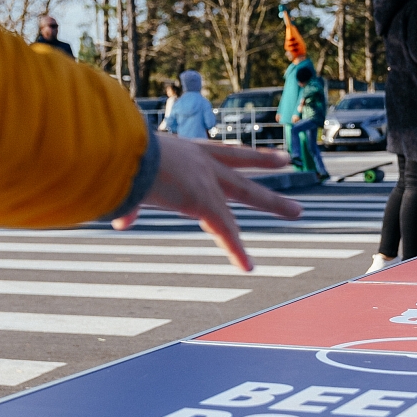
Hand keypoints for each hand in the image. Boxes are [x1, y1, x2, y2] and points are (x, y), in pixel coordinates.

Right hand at [117, 137, 302, 270]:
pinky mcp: (205, 203)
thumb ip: (129, 204)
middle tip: (288, 160)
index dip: (239, 153)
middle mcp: (201, 162)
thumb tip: (120, 223)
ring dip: (275, 204)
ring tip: (298, 211)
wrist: (122, 154)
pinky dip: (236, 252)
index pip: (220, 151)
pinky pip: (225, 232)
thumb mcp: (129, 177)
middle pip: (243, 164)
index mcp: (185, 150)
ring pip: (250, 194)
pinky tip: (248, 266)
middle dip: (267, 162)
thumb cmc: (118, 158)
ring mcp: (207, 181)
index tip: (257, 151)